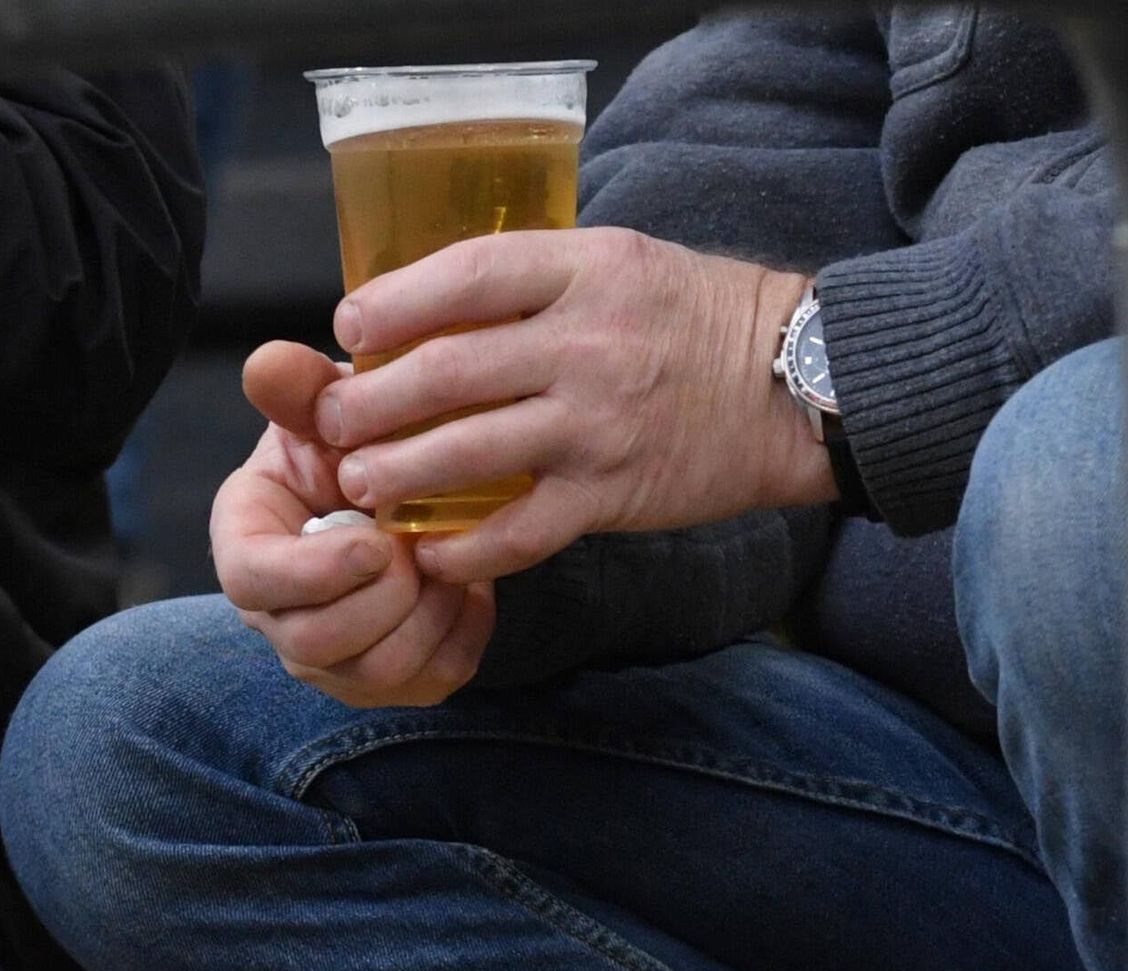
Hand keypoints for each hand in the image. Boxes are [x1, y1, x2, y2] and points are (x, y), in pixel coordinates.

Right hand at [210, 339, 496, 709]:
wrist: (402, 483)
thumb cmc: (354, 443)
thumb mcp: (328, 408)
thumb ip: (300, 390)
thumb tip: (268, 362)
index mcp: (247, 546)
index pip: (252, 583)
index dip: (314, 571)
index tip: (374, 539)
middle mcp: (278, 618)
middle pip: (314, 644)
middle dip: (383, 596)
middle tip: (419, 542)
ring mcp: (332, 660)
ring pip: (378, 671)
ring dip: (428, 612)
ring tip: (447, 556)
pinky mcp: (390, 679)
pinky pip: (432, 680)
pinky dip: (462, 631)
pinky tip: (467, 583)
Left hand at [311, 229, 830, 585]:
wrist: (795, 384)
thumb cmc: (697, 318)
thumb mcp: (623, 261)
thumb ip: (539, 277)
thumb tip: (434, 302)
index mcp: (588, 270)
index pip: (467, 275)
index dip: (394, 303)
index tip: (349, 326)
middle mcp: (588, 342)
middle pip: (447, 370)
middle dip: (371, 402)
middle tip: (332, 422)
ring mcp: (598, 422)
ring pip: (468, 451)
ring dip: (398, 472)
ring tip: (360, 482)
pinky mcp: (613, 493)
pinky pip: (520, 531)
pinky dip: (464, 548)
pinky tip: (429, 552)